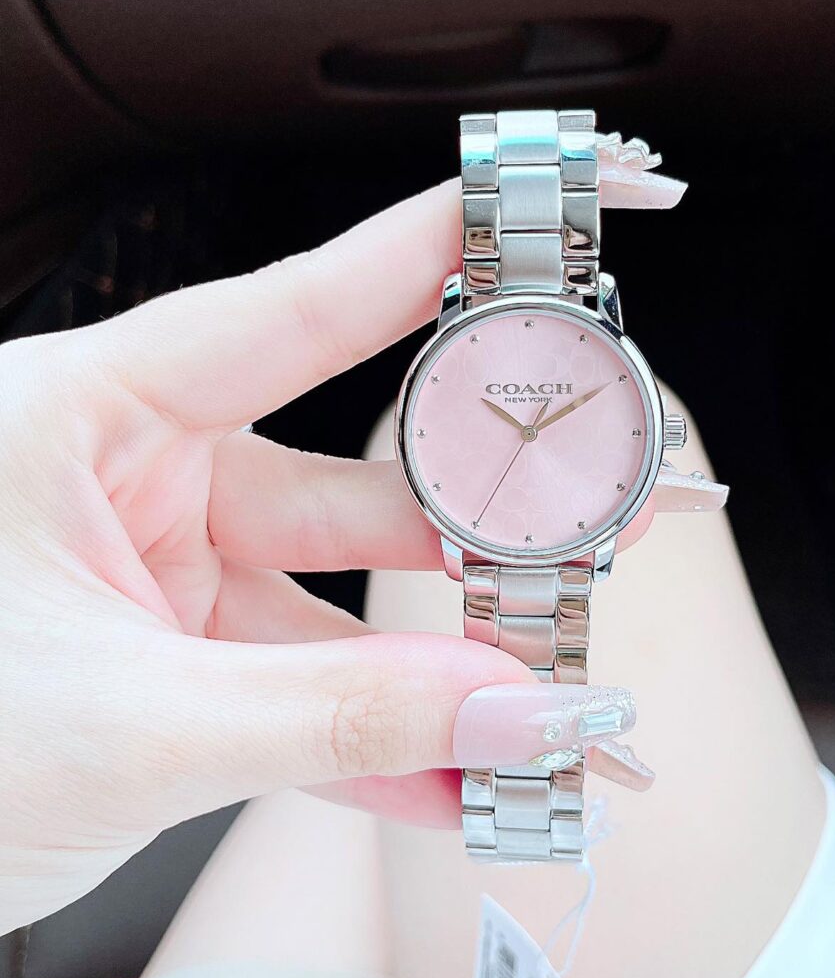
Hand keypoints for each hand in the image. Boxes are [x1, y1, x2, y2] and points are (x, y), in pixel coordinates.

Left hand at [0, 155, 720, 931]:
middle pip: (367, 477)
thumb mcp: (126, 724)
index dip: (441, 250)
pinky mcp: (194, 658)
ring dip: (456, 661)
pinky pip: (321, 691)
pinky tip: (469, 769)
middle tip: (599, 525)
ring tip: (552, 690)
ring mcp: (177, 572)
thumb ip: (337, 719)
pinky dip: (395, 737)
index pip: (306, 305)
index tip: (548, 207)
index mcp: (92, 412)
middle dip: (493, 518)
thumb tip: (507, 709)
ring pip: (359, 603)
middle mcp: (147, 475)